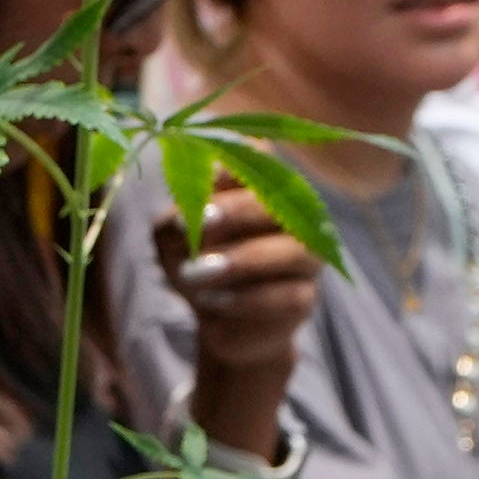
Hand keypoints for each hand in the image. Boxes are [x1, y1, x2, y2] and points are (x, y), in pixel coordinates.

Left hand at [152, 184, 320, 423]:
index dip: (235, 164)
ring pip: (296, 251)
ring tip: (193, 272)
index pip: (262, 157)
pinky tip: (210, 299)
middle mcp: (294, 217)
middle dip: (238, 211)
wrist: (215, 320)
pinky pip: (289, 296)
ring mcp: (306, 259)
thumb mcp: (172, 241)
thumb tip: (183, 218)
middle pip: (283, 201)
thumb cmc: (195, 265)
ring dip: (242, 260)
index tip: (201, 177)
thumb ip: (176, 222)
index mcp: (260, 189)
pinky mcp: (304, 298)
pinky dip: (246, 299)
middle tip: (198, 224)